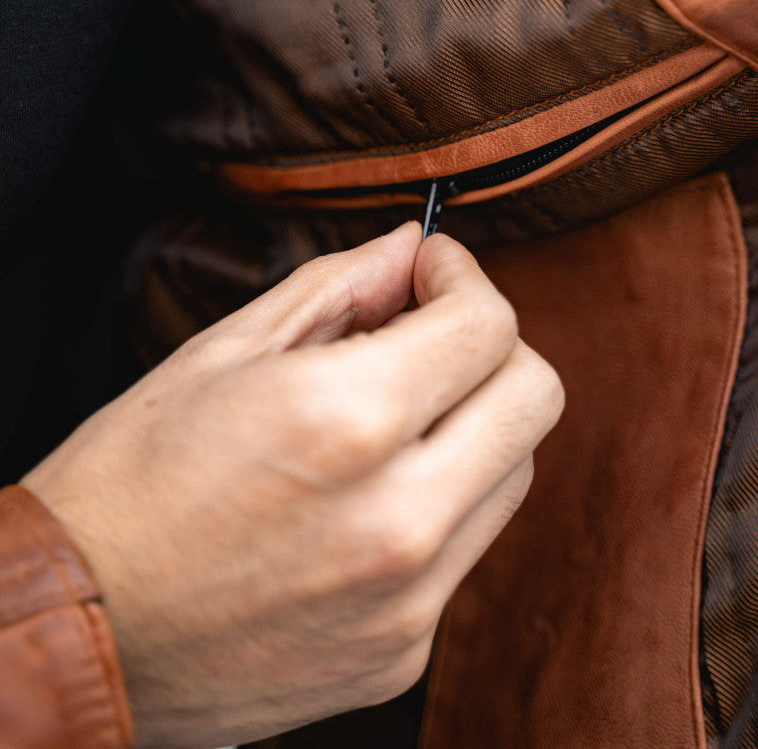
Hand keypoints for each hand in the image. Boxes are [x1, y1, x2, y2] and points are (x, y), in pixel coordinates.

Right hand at [23, 224, 563, 748]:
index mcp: (345, 421)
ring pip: (515, 471)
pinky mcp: (402, 655)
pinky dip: (440, 499)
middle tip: (429, 330)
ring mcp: (408, 598)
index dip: (466, 278)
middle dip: (493, 344)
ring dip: (474, 420)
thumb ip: (338, 286)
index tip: (432, 271)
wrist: (75, 630)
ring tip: (393, 413)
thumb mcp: (222, 352)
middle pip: (535, 397)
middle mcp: (397, 517)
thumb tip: (412, 249)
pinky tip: (368, 491)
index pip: (488, 327)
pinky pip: (467, 548)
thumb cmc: (128, 481)